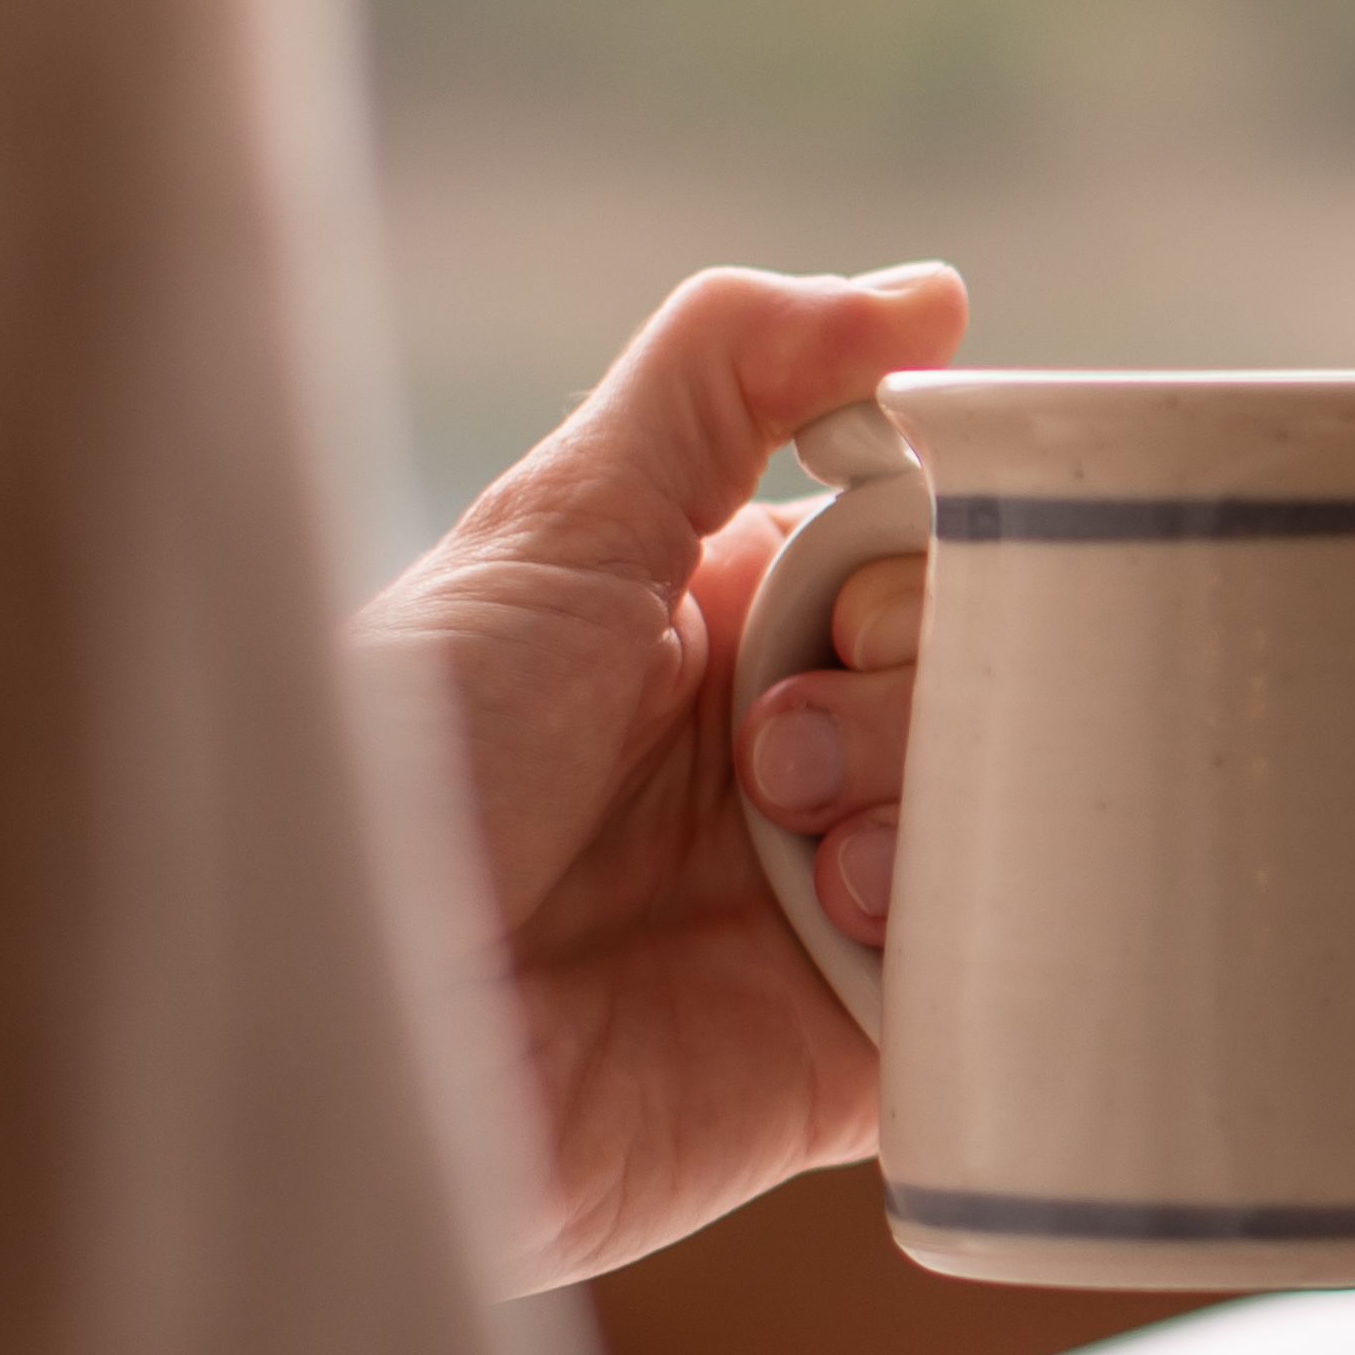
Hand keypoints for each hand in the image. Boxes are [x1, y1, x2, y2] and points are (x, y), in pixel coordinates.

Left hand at [354, 264, 965, 1290]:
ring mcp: (824, 916)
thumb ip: (734, 367)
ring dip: (930, 821)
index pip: (929, 558)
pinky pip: (1004, 987)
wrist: (342, 1016)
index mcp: (726, 629)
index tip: (830, 608)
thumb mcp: (562, 519)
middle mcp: (789, 766)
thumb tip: (934, 293)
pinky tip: (855, 936)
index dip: (925, 566)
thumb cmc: (418, 755)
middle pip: (986, 685)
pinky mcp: (849, 1060)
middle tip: (777, 759)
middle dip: (909, 702)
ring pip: (1012, 822)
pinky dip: (978, 947)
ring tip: (808, 875)